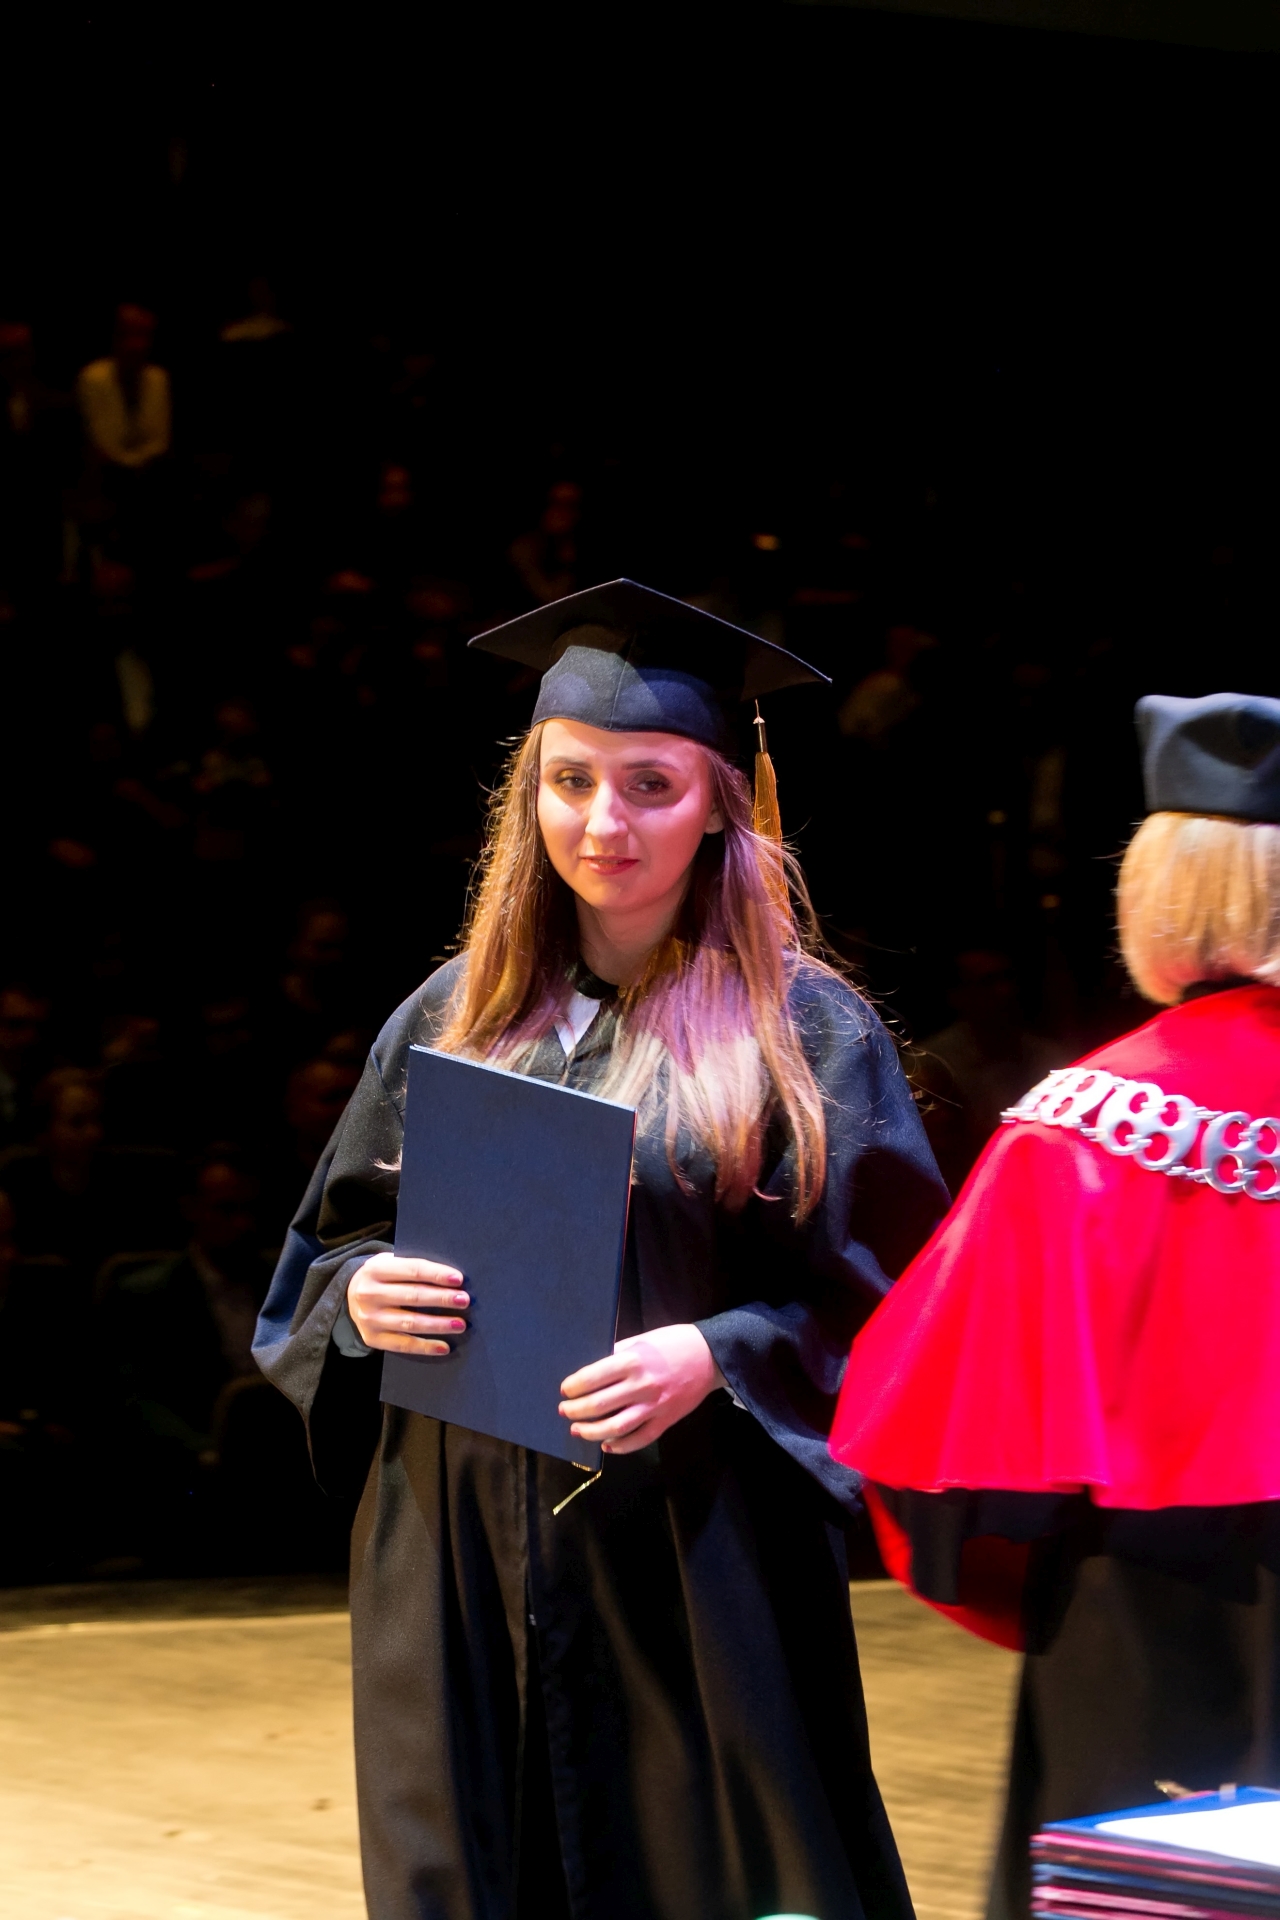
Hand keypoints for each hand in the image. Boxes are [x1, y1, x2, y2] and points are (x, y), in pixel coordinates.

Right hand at [346, 1253, 468, 1355]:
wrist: (348, 1293)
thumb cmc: (382, 1276)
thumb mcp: (389, 1263)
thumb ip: (412, 1267)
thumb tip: (451, 1279)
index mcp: (376, 1269)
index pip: (412, 1270)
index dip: (437, 1274)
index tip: (458, 1279)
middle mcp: (369, 1294)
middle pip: (413, 1296)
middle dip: (442, 1299)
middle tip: (464, 1300)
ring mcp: (369, 1318)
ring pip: (410, 1322)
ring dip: (438, 1324)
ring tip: (460, 1324)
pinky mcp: (371, 1338)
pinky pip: (402, 1344)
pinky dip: (425, 1347)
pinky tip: (444, 1346)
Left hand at [558, 1325, 725, 1454]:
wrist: (710, 1356)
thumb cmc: (673, 1343)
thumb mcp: (642, 1340)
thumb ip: (618, 1354)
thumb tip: (592, 1370)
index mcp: (633, 1360)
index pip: (593, 1377)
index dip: (574, 1386)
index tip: (565, 1389)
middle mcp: (641, 1385)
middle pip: (599, 1405)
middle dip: (576, 1410)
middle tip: (564, 1410)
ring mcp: (654, 1406)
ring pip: (615, 1427)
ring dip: (591, 1431)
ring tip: (577, 1429)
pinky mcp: (666, 1421)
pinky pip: (639, 1439)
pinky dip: (620, 1446)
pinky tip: (607, 1445)